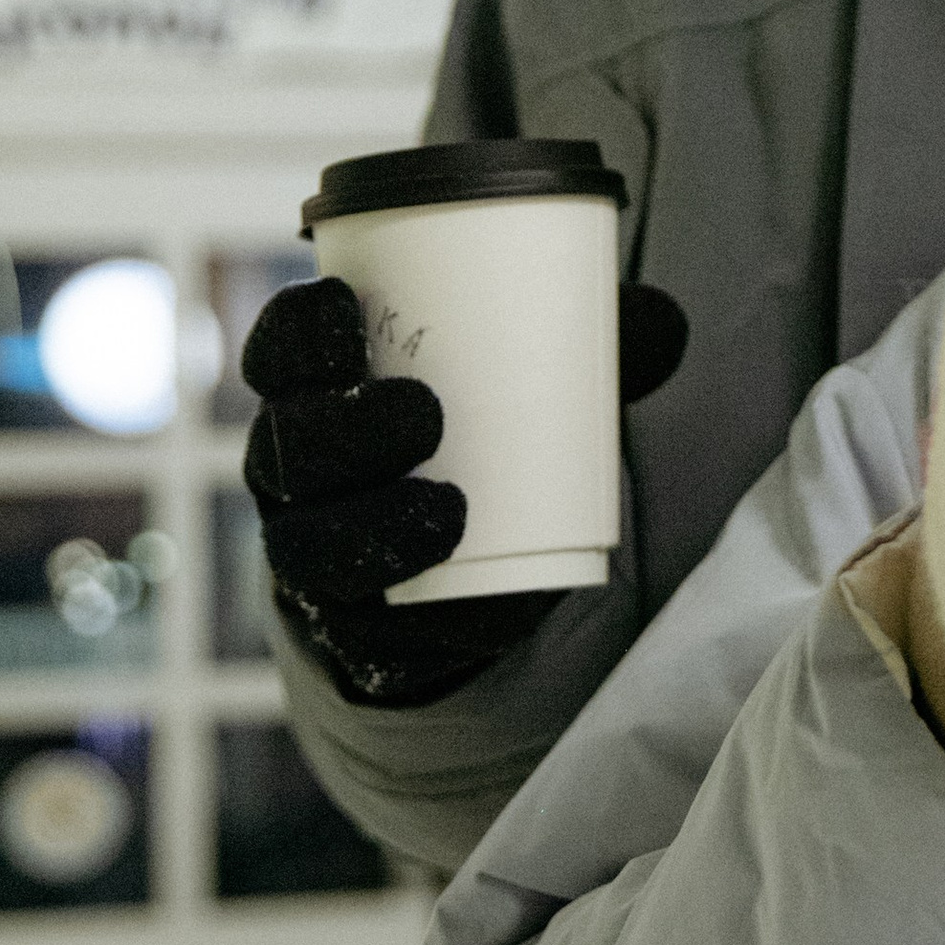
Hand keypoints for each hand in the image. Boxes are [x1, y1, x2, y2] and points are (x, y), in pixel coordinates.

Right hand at [242, 270, 687, 707]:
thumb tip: (664, 320)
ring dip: (367, 528)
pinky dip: (426, 625)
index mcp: (320, 397)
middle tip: (425, 413)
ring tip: (449, 511)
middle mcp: (297, 478)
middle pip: (287, 450)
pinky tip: (475, 607)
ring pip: (306, 551)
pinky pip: (368, 640)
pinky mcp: (355, 637)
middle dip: (341, 430)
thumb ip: (591, 348)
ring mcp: (315, 559)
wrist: (475, 562)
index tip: (350, 304)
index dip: (298, 331)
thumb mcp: (535, 384)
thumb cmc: (491, 437)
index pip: (280, 353)